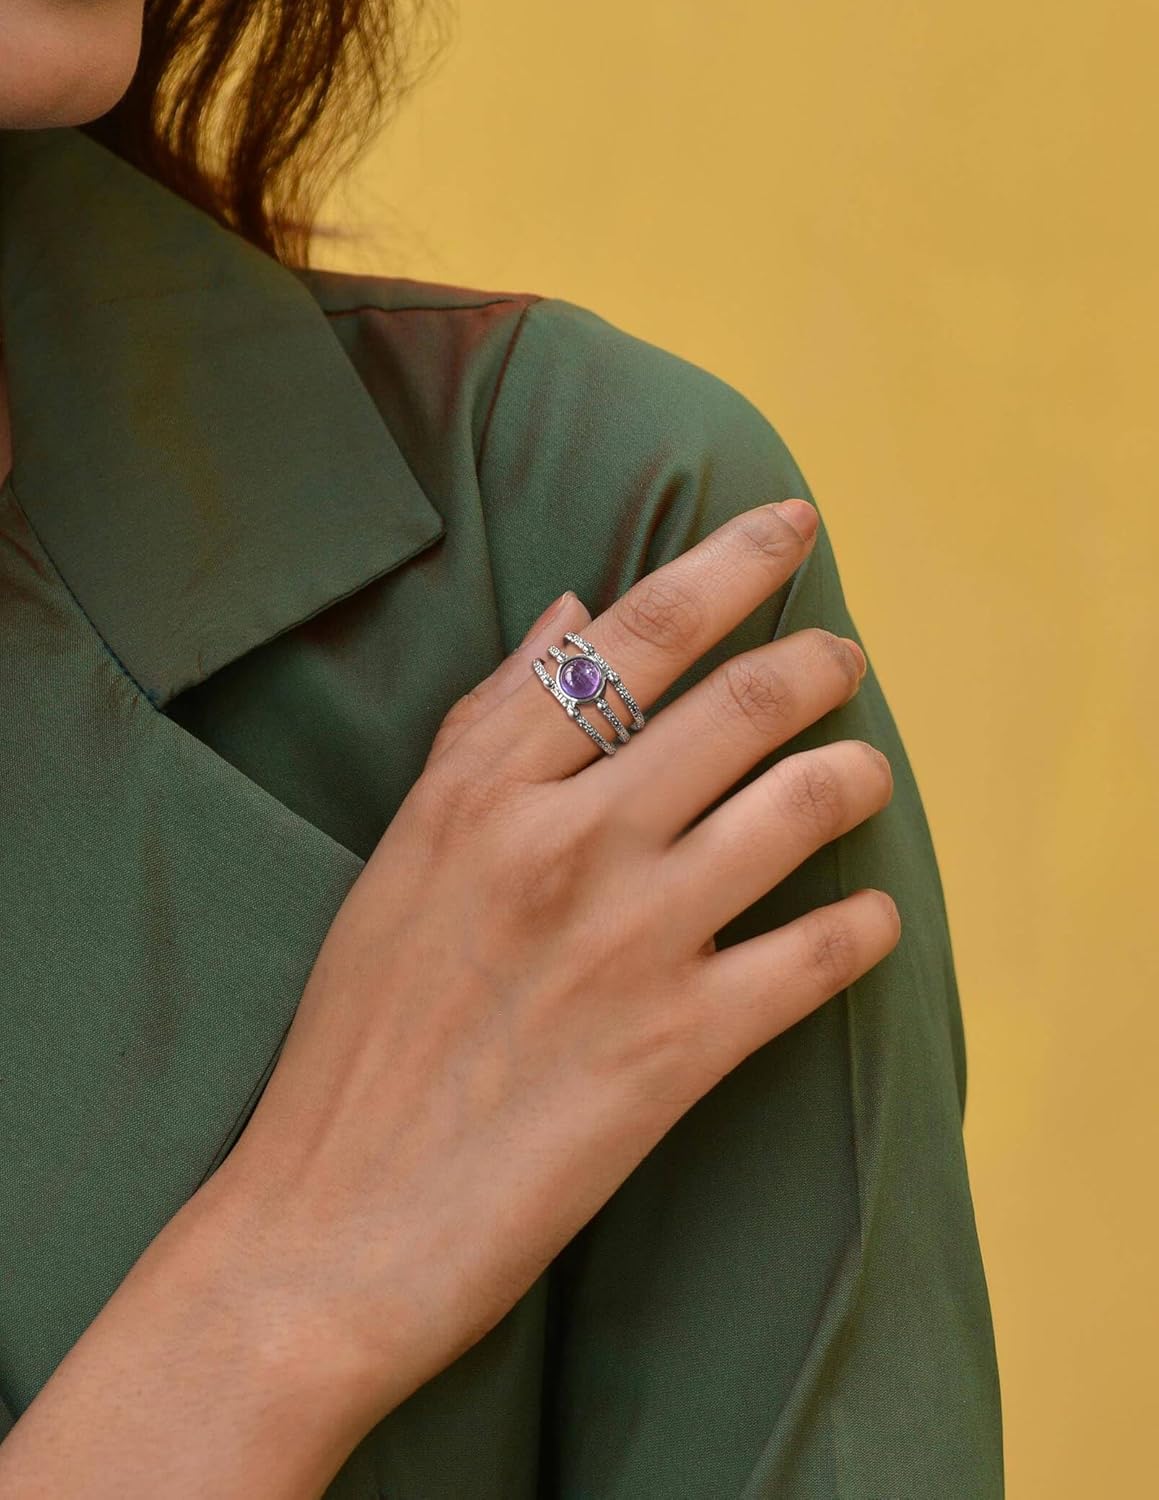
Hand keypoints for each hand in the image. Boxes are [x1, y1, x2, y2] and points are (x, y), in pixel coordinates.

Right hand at [190, 495, 898, 1430]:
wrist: (328, 1224)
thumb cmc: (357, 1038)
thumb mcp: (401, 858)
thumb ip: (487, 726)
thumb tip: (573, 605)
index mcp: (483, 791)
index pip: (633, 637)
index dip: (730, 563)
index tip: (791, 524)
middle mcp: (562, 844)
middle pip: (735, 707)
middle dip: (814, 665)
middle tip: (843, 658)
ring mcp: (627, 942)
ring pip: (796, 810)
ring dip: (853, 777)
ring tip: (863, 773)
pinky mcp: (677, 1050)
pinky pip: (815, 957)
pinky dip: (861, 925)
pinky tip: (868, 918)